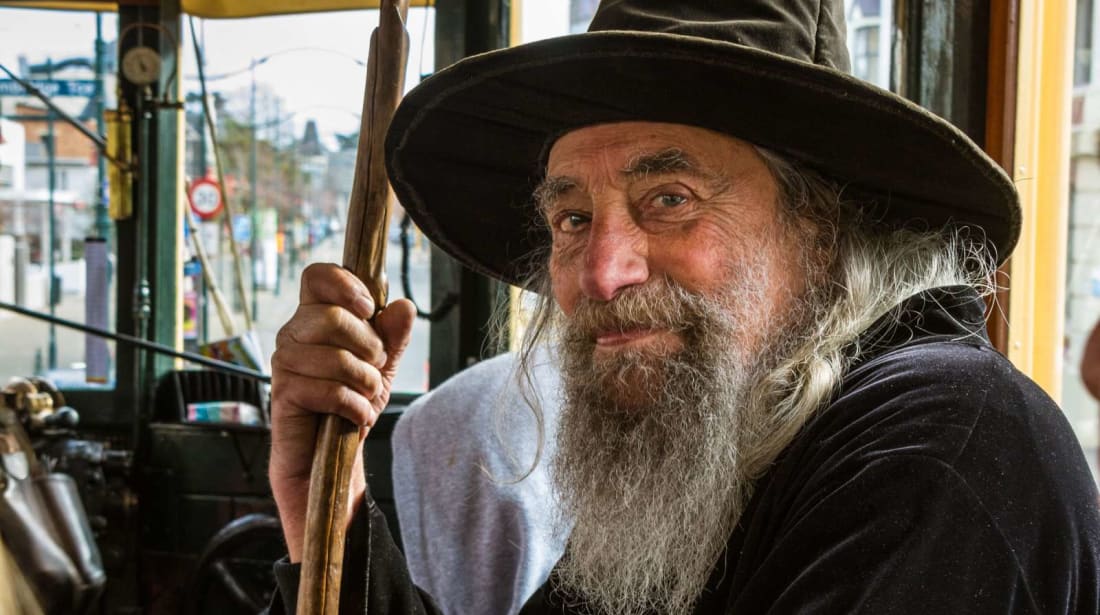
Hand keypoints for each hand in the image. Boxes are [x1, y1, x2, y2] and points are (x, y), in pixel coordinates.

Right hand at [268, 263, 415, 561]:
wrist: (329, 455)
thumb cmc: (349, 402)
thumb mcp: (381, 366)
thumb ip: (393, 336)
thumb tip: (404, 306)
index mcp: (314, 316)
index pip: (317, 276)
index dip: (345, 285)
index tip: (369, 309)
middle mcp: (293, 333)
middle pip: (335, 317)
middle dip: (369, 348)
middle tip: (373, 371)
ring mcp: (285, 363)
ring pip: (337, 357)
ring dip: (365, 382)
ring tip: (365, 397)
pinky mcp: (284, 394)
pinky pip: (331, 391)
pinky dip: (356, 407)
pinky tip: (356, 416)